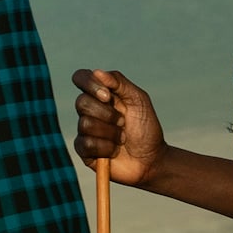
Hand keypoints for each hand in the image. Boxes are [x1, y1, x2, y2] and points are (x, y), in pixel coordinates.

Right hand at [72, 68, 164, 187]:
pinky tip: (114, 151)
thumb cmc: (146, 128)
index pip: (80, 77)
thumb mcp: (139, 100)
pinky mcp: (84, 150)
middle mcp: (90, 109)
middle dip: (107, 115)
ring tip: (122, 138)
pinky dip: (105, 148)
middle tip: (123, 122)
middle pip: (82, 102)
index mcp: (100, 93)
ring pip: (85, 124)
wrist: (152, 160)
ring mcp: (85, 130)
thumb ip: (120, 82)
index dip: (89, 84)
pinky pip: (85, 144)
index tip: (107, 96)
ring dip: (110, 133)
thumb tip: (97, 72)